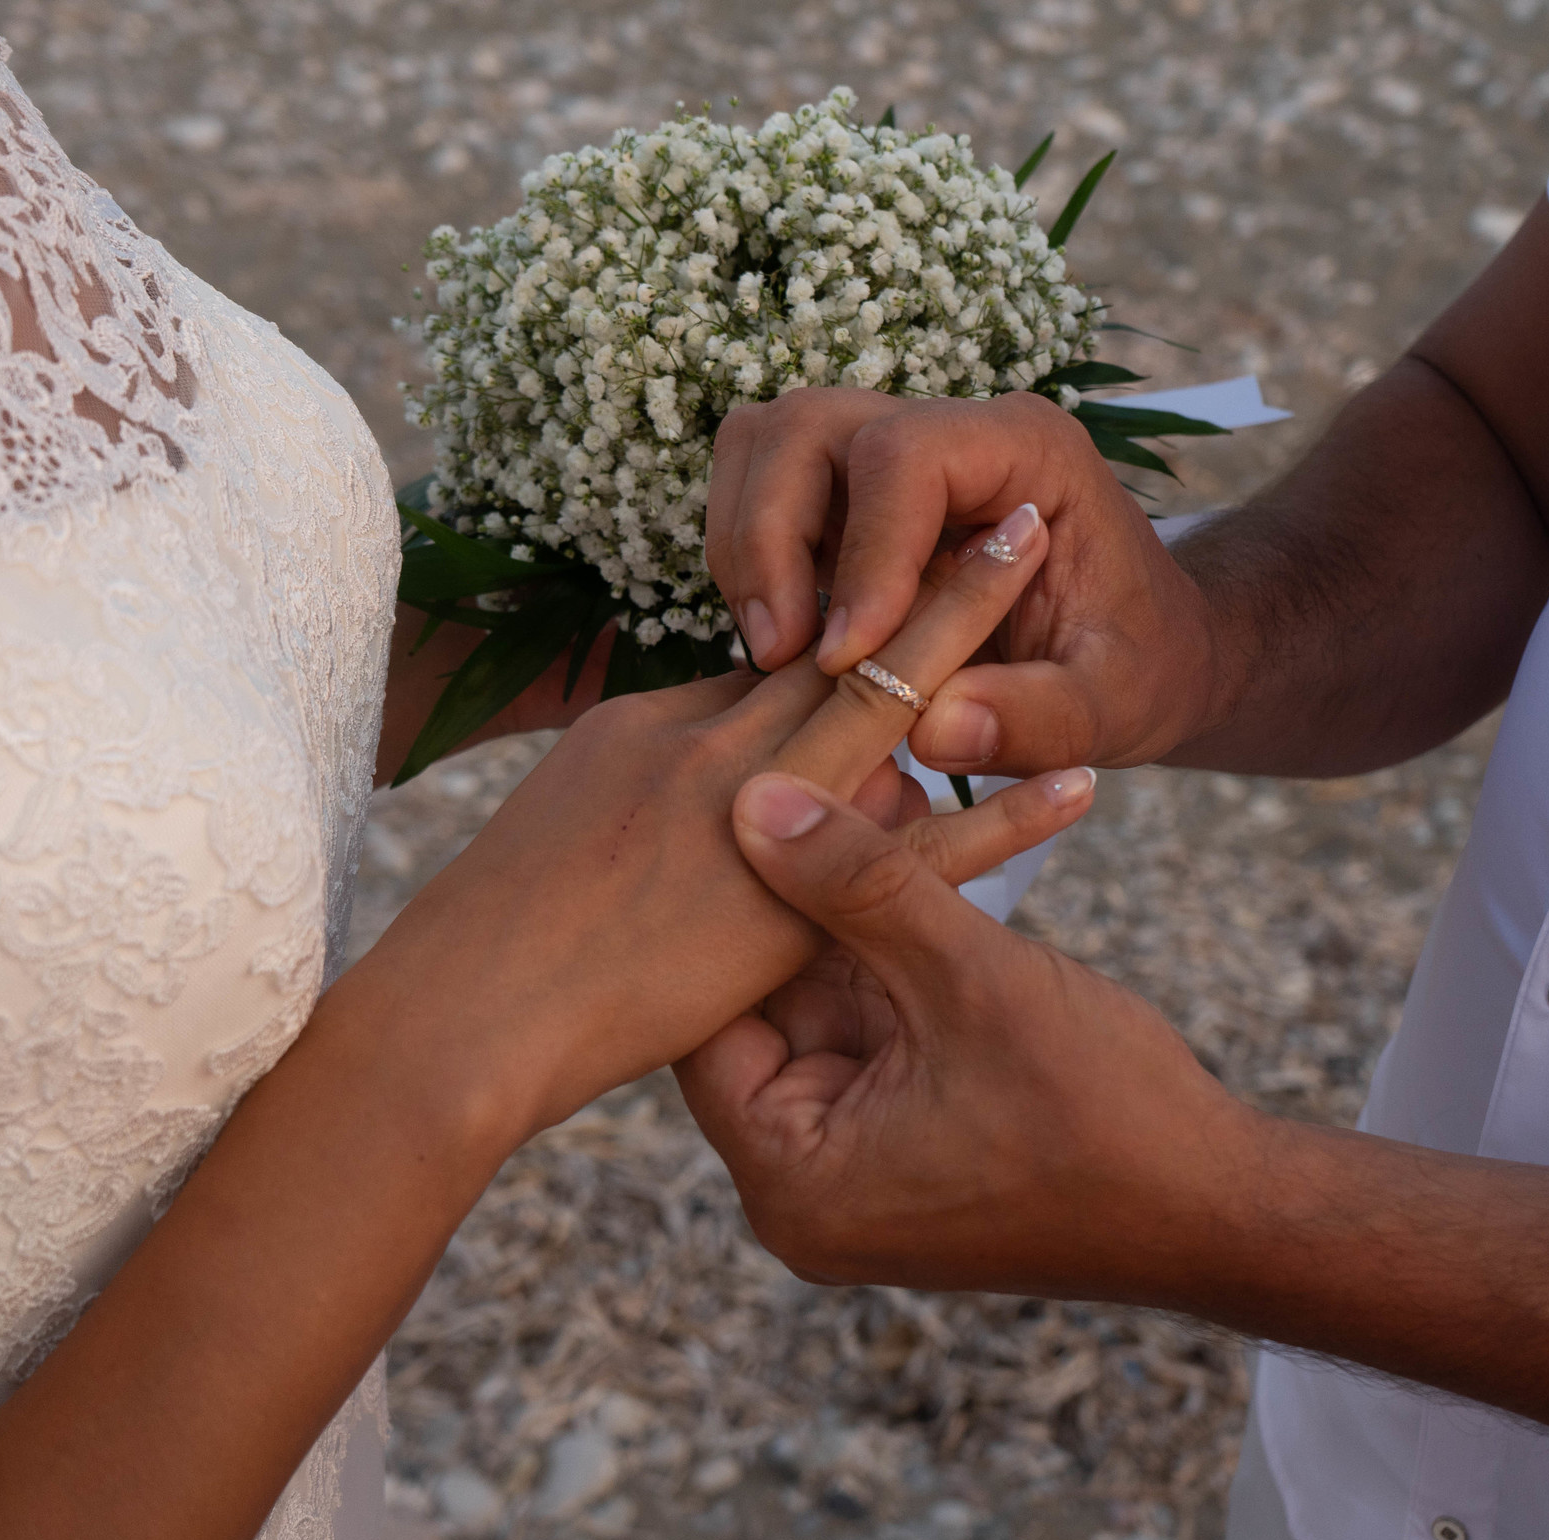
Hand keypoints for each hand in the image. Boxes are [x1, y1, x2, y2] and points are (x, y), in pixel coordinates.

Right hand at [352, 509, 1101, 1156]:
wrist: (470, 1014)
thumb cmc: (501, 928)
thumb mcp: (583, 815)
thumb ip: (667, 767)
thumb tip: (746, 748)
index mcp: (661, 724)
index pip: (779, 645)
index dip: (857, 586)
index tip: (919, 541)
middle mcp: (716, 748)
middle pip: (847, 640)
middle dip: (934, 573)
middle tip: (1020, 517)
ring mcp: (757, 817)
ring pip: (890, 711)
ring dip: (972, 636)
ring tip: (1046, 564)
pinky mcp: (789, 906)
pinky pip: (926, 856)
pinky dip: (1006, 817)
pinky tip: (1079, 787)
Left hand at [673, 768, 1255, 1306]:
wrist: (1221, 1207)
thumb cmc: (1104, 1113)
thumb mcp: (966, 980)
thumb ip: (857, 886)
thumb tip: (750, 798)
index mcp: (791, 1179)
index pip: (706, 1018)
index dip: (733, 901)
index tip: (755, 794)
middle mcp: (805, 1187)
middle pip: (764, 1008)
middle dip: (804, 894)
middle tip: (830, 774)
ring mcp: (858, 1167)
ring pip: (825, 1006)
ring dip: (858, 911)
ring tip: (884, 790)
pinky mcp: (908, 1141)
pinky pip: (877, 1027)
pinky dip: (898, 953)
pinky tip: (919, 849)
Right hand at [705, 388, 1222, 775]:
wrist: (1144, 650)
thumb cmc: (1139, 666)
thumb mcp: (1115, 709)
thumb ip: (1043, 719)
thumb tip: (935, 730)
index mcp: (1028, 448)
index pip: (905, 454)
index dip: (862, 555)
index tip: (847, 662)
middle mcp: (951, 428)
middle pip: (807, 427)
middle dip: (771, 541)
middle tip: (782, 658)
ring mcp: (891, 450)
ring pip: (766, 446)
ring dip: (747, 548)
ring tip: (776, 654)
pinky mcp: (851, 495)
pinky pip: (760, 493)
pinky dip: (750, 565)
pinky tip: (786, 648)